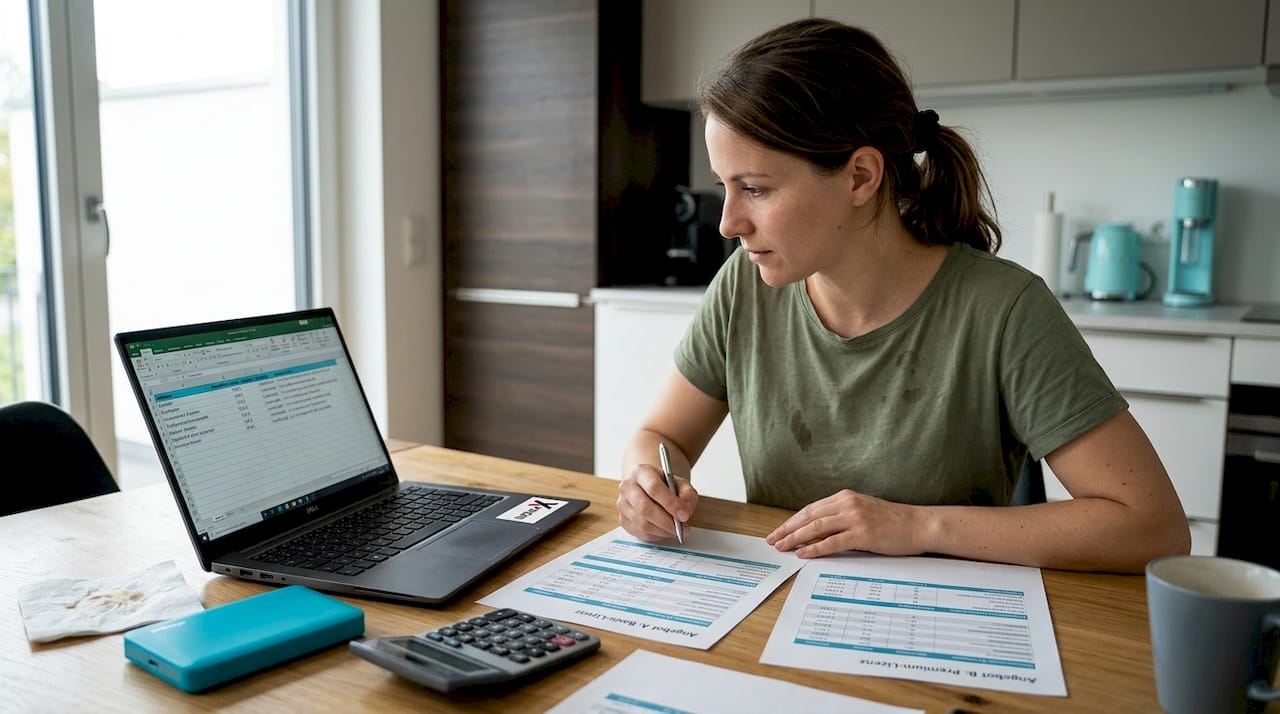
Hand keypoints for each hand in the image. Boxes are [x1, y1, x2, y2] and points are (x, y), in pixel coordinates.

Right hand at [617, 463, 697, 541]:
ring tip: (676, 530)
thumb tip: (685, 512)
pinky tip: (665, 530)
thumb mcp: (682, 484)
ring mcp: (623, 504)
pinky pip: (641, 533)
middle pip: (644, 508)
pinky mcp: (623, 520)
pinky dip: (657, 535)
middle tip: (682, 528)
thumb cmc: (666, 486)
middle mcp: (628, 487)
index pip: (654, 487)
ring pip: (643, 523)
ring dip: (663, 530)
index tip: (684, 515)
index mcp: (642, 472)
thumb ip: (687, 496)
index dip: (670, 503)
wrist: (651, 489)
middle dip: (666, 521)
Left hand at [766, 489, 924, 557]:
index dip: (792, 521)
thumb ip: (842, 517)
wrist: (919, 525)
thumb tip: (818, 531)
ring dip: (795, 538)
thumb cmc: (893, 522)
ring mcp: (855, 518)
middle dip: (787, 529)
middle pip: (809, 516)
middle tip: (772, 540)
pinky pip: (832, 542)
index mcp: (845, 497)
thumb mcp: (863, 512)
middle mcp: (847, 504)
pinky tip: (802, 554)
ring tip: (781, 547)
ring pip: (816, 527)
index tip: (779, 530)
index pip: (811, 509)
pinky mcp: (863, 533)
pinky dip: (814, 548)